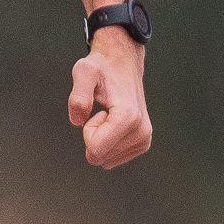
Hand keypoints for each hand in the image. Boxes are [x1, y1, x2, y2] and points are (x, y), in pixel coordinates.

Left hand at [68, 33, 150, 167]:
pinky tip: (115, 120)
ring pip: (106, 159)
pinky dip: (109, 141)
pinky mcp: (143, 143)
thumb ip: (78, 96)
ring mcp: (144, 139)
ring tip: (110, 113)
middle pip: (100, 157)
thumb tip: (78, 121)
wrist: (123, 63)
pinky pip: (113, 158)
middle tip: (103, 111)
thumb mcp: (83, 72)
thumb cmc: (102, 68)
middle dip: (94, 135)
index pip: (95, 151)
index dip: (88, 131)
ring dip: (102, 137)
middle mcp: (141, 131)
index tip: (98, 111)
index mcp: (128, 118)